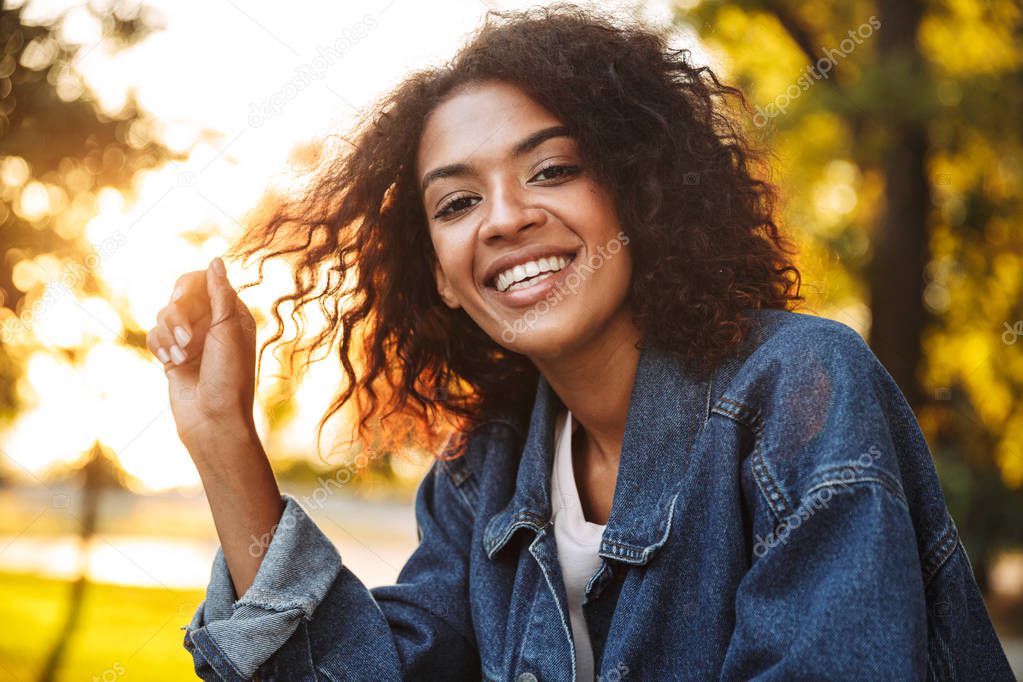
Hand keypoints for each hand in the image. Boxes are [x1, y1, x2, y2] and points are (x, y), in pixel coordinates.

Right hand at [147, 257, 258, 457]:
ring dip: (169, 335)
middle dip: (178, 316)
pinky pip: (154, 335)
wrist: (212, 419)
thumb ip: (219, 294)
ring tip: (181, 358)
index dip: (189, 287)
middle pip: (179, 296)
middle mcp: (211, 323)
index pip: (203, 281)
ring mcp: (191, 339)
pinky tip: (169, 364)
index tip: (183, 297)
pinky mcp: (172, 354)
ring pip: (163, 315)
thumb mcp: (228, 330)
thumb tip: (215, 259)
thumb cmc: (229, 376)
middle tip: (188, 341)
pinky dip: (159, 346)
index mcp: (232, 313)